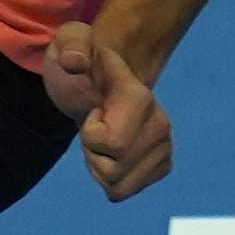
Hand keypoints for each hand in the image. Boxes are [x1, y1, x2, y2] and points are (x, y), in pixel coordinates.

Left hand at [41, 22, 172, 199]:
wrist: (103, 79)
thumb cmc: (83, 61)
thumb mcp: (70, 42)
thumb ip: (71, 46)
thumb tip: (74, 61)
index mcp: (140, 98)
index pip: (114, 144)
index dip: (90, 135)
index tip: (93, 110)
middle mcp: (161, 124)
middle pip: (113, 172)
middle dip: (92, 154)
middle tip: (95, 125)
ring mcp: (164, 147)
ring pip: (117, 187)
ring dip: (99, 167)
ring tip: (103, 138)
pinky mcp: (161, 165)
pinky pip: (122, 192)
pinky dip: (109, 178)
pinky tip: (110, 152)